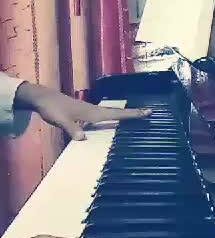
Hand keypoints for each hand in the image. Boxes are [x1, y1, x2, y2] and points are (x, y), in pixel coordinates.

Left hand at [15, 82, 150, 139]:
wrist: (43, 98)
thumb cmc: (52, 109)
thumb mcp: (60, 120)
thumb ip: (71, 129)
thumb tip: (82, 139)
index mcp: (93, 113)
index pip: (116, 114)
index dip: (131, 114)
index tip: (147, 112)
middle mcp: (95, 111)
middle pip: (118, 113)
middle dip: (133, 113)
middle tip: (149, 112)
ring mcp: (91, 111)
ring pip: (113, 113)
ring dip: (125, 115)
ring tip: (137, 116)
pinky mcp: (86, 113)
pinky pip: (106, 115)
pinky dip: (115, 117)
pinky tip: (115, 120)